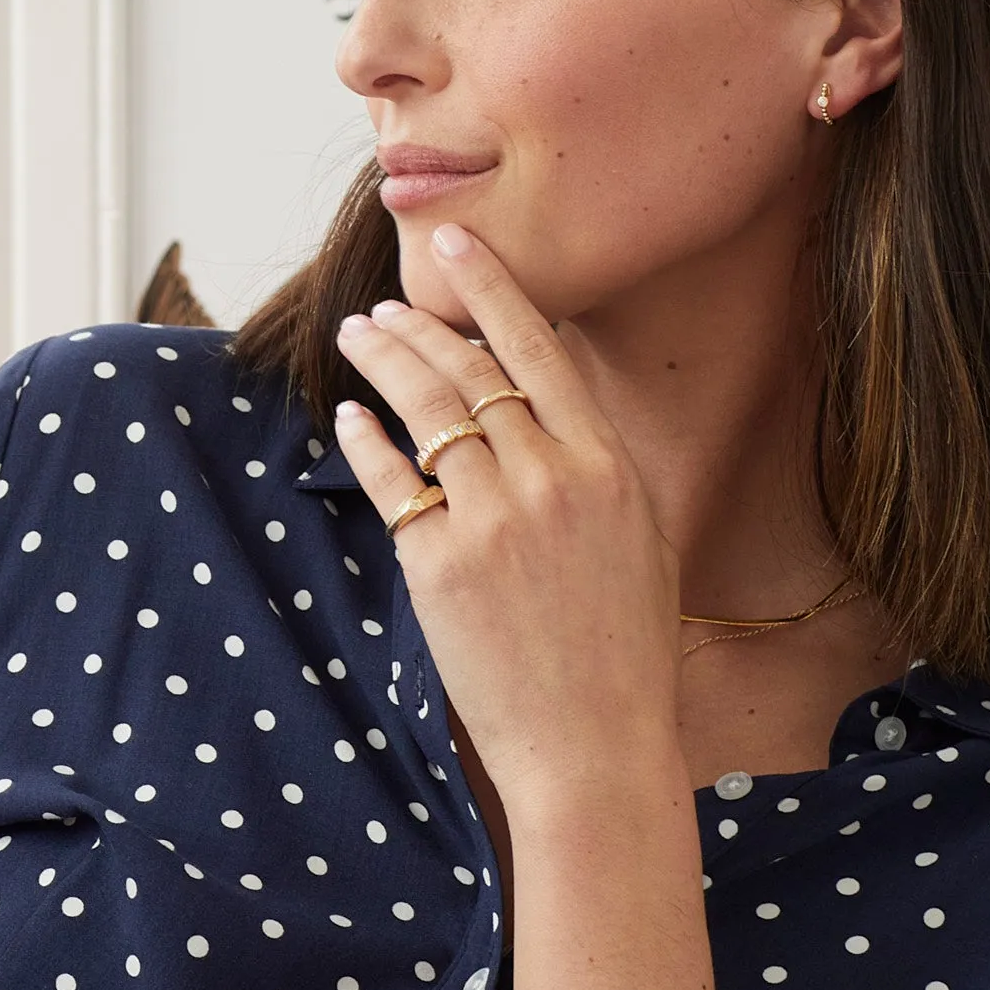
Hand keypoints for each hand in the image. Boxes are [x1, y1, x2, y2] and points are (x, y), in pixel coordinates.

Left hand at [332, 222, 683, 812]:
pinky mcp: (440, 563)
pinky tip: (349, 417)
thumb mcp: (640, 539)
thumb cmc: (623, 648)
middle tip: (382, 307)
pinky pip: (391, 480)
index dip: (491, 288)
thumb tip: (546, 406)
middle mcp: (551, 478)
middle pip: (469, 370)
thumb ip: (595, 467)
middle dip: (418, 325)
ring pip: (425, 411)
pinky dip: (365, 440)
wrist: (592, 744)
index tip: (456, 245)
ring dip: (384, 361)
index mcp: (609, 466)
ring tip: (359, 337)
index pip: (538, 350)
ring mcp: (493, 518)